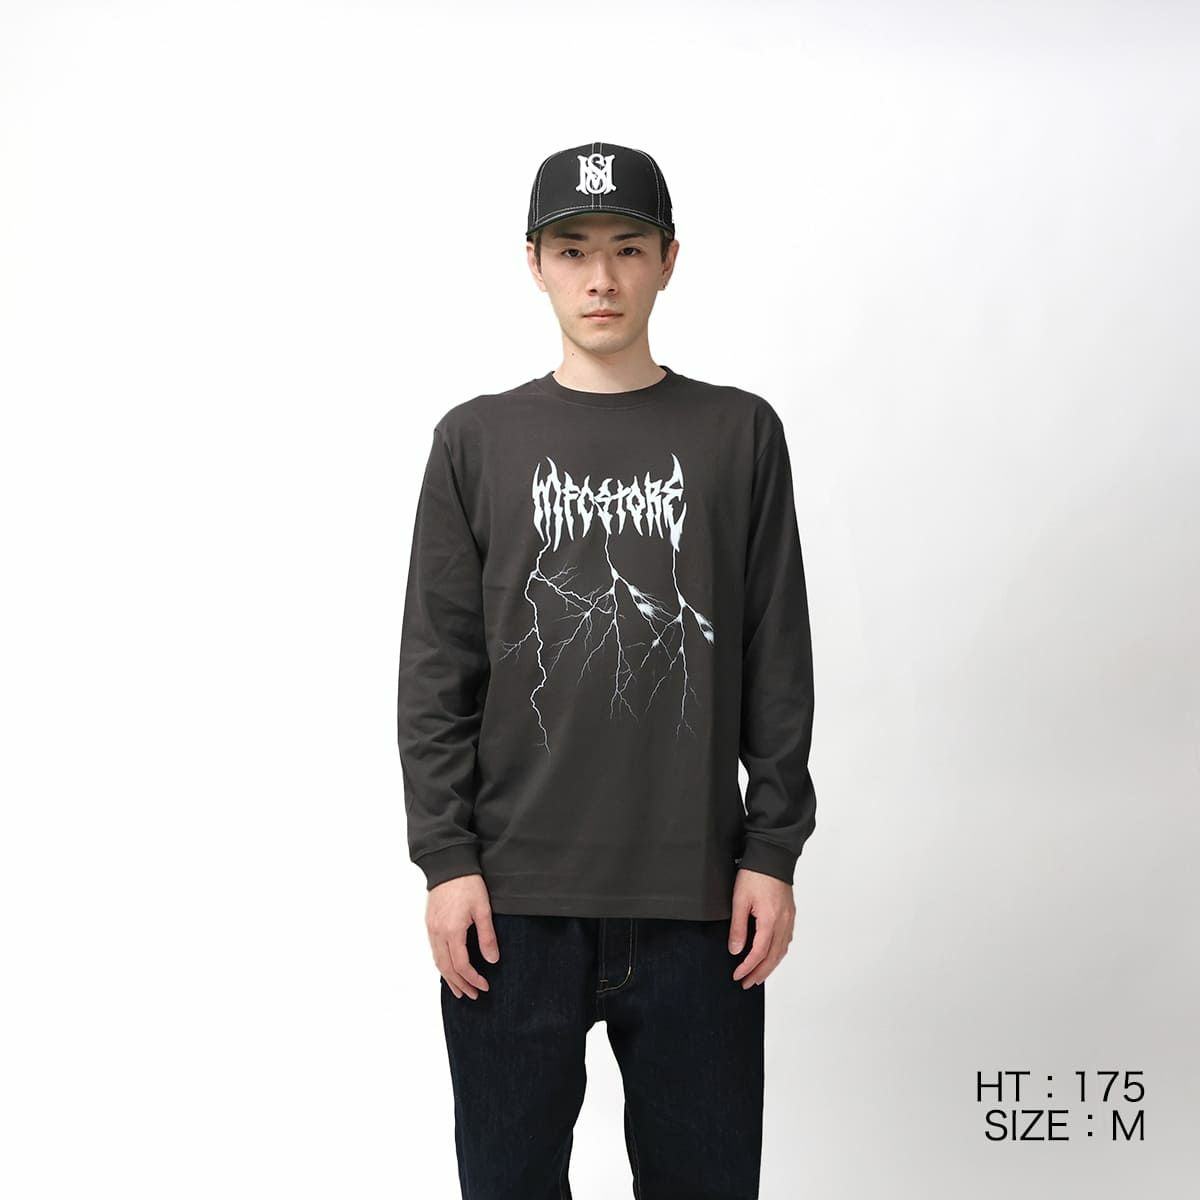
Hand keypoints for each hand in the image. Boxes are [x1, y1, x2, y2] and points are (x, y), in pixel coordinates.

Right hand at [426, 873, 500, 999]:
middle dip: (460, 984)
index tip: (484, 986)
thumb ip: (487, 937)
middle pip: (446, 968)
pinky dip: (441, 964)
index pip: (461, 965)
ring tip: (459, 990)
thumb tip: (492, 960)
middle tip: (473, 995)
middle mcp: (438, 933)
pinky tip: (448, 968)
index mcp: (452, 931)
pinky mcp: (430, 923)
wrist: (449, 865)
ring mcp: (431, 928)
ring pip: (437, 961)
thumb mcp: (483, 909)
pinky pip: (434, 950)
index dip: (473, 979)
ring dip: (448, 978)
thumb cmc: (468, 884)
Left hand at [729, 868, 794, 988]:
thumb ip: (738, 927)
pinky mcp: (790, 913)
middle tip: (747, 984)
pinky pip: (786, 940)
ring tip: (758, 976)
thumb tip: (735, 950)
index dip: (747, 967)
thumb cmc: (755, 874)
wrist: (772, 856)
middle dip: (760, 973)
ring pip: (782, 950)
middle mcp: (783, 922)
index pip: (759, 953)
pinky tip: (772, 956)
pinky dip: (778, 953)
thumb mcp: (739, 900)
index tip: (737, 976)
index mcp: (770, 920)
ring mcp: (789, 918)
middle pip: (773, 957)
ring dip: (770, 966)